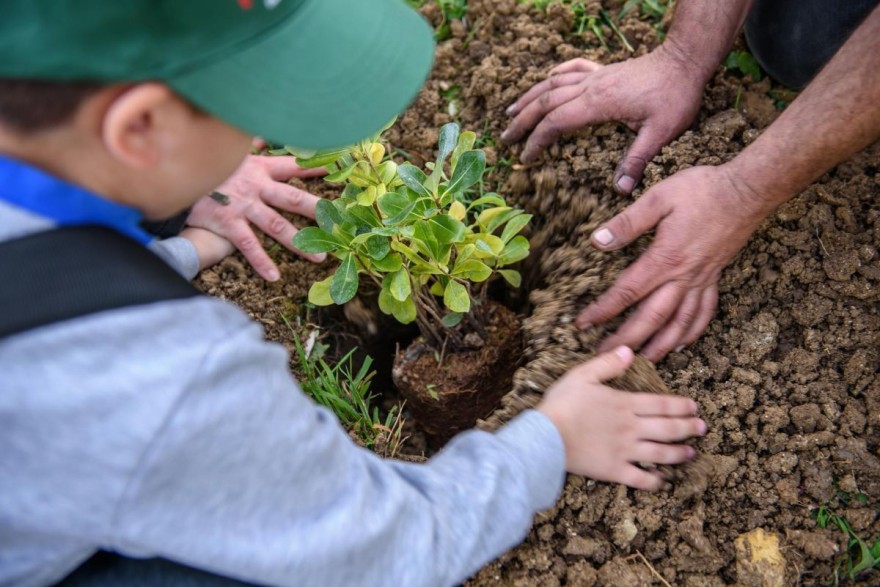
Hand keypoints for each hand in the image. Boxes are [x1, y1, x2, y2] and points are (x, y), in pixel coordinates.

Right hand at [186, 154, 326, 280]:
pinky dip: (261, 261)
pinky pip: (248, 245)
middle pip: (295, 199)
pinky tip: (274, 276)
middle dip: (320, 212)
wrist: (173, 172)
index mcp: (260, 168)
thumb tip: (259, 137)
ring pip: (277, 226)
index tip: (339, 170)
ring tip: (320, 257)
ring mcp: (243, 207)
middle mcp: (256, 187)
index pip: (294, 166)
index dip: (317, 168)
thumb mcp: (229, 153)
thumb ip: (248, 146)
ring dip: (300, 243)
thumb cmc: (205, 164)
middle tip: (340, 224)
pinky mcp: (227, 223)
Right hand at [501, 49, 704, 191]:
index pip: (555, 122)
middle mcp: (590, 87)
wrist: (685, 61)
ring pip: (551, 83)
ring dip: (528, 98)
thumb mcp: (661, 132)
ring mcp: (596, 76)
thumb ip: (637, 160)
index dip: (537, 140)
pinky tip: (545, 80)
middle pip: (544, 102)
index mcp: (598, 103)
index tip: (526, 158)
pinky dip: (553, 75)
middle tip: (505, 139)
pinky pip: (571, 69)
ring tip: (510, 111)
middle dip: (522, 121)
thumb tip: (621, 189)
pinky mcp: (604, 70)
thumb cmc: (676, 95)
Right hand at [537, 346, 705, 490]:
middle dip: (688, 428)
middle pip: (667, 428)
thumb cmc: (561, 403)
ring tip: (690, 453)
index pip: (661, 404)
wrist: (546, 437)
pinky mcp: (614, 471)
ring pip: (660, 454)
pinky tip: (662, 481)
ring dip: (678, 453)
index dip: (680, 405)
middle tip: (702, 428)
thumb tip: (628, 350)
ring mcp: (625, 451)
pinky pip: (641, 479)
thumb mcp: (582, 375)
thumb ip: (607, 363)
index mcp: (625, 404)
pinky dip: (655, 481)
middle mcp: (631, 428)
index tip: (694, 407)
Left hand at [576, 164, 769, 359]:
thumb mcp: (658, 198)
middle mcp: (684, 276)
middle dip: (628, 340)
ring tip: (645, 362)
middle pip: (652, 317)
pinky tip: (683, 343)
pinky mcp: (716, 277)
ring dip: (662, 345)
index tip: (584, 324)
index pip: (627, 292)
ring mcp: (703, 279)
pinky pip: (705, 311)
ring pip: (681, 322)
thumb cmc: (702, 190)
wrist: (748, 190)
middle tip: (607, 356)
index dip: (603, 311)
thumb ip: (627, 223)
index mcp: (665, 258)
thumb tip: (598, 240)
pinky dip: (693, 331)